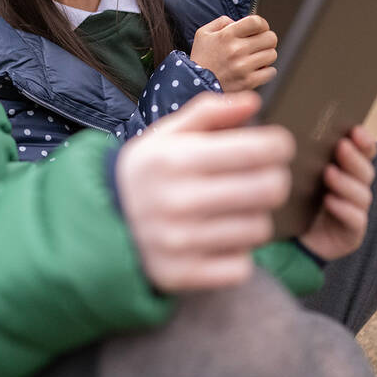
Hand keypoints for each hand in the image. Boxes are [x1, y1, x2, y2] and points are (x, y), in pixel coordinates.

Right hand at [116, 92, 293, 292]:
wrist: (98, 222)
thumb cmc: (145, 173)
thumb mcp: (166, 134)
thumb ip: (209, 112)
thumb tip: (252, 102)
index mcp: (177, 158)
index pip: (259, 150)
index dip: (279, 145)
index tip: (275, 148)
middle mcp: (179, 200)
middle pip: (268, 189)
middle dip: (274, 179)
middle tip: (262, 177)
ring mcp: (181, 242)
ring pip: (259, 229)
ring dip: (254, 217)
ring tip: (233, 210)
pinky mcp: (183, 274)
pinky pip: (241, 266)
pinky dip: (237, 254)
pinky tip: (219, 240)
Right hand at [190, 15, 277, 91]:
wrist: (194, 84)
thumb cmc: (201, 58)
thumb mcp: (203, 33)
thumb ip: (222, 22)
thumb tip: (238, 22)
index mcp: (227, 35)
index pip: (257, 22)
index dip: (262, 24)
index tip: (260, 29)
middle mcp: (236, 50)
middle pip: (270, 38)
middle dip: (267, 39)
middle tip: (259, 43)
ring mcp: (243, 67)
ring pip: (272, 54)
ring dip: (266, 55)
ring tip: (256, 57)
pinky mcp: (248, 82)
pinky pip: (270, 72)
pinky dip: (266, 70)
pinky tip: (255, 69)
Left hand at [298, 126, 376, 261]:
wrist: (285, 242)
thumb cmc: (289, 203)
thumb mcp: (293, 175)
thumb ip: (298, 153)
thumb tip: (290, 125)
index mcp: (344, 171)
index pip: (363, 153)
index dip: (364, 141)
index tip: (355, 130)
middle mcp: (354, 190)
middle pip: (365, 171)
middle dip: (354, 158)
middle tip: (340, 146)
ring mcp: (355, 212)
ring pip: (362, 195)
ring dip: (347, 182)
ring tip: (329, 173)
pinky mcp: (351, 234)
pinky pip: (356, 221)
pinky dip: (345, 209)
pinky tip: (330, 201)